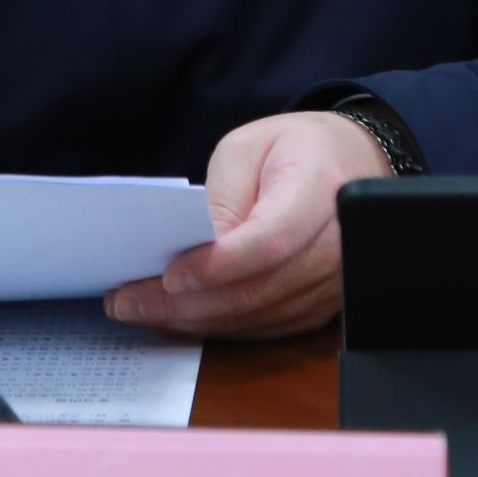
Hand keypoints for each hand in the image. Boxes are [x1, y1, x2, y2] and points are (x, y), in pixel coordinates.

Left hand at [104, 111, 390, 337]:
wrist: (350, 164)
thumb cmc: (293, 149)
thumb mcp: (246, 149)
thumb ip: (222, 199)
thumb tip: (190, 253)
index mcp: (320, 191)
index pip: (269, 242)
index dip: (217, 266)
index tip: (169, 277)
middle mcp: (336, 245)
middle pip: (257, 290)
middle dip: (186, 304)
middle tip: (127, 301)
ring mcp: (333, 283)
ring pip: (256, 316)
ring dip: (193, 320)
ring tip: (139, 309)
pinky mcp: (322, 306)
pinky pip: (265, 327)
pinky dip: (217, 326)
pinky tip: (179, 317)